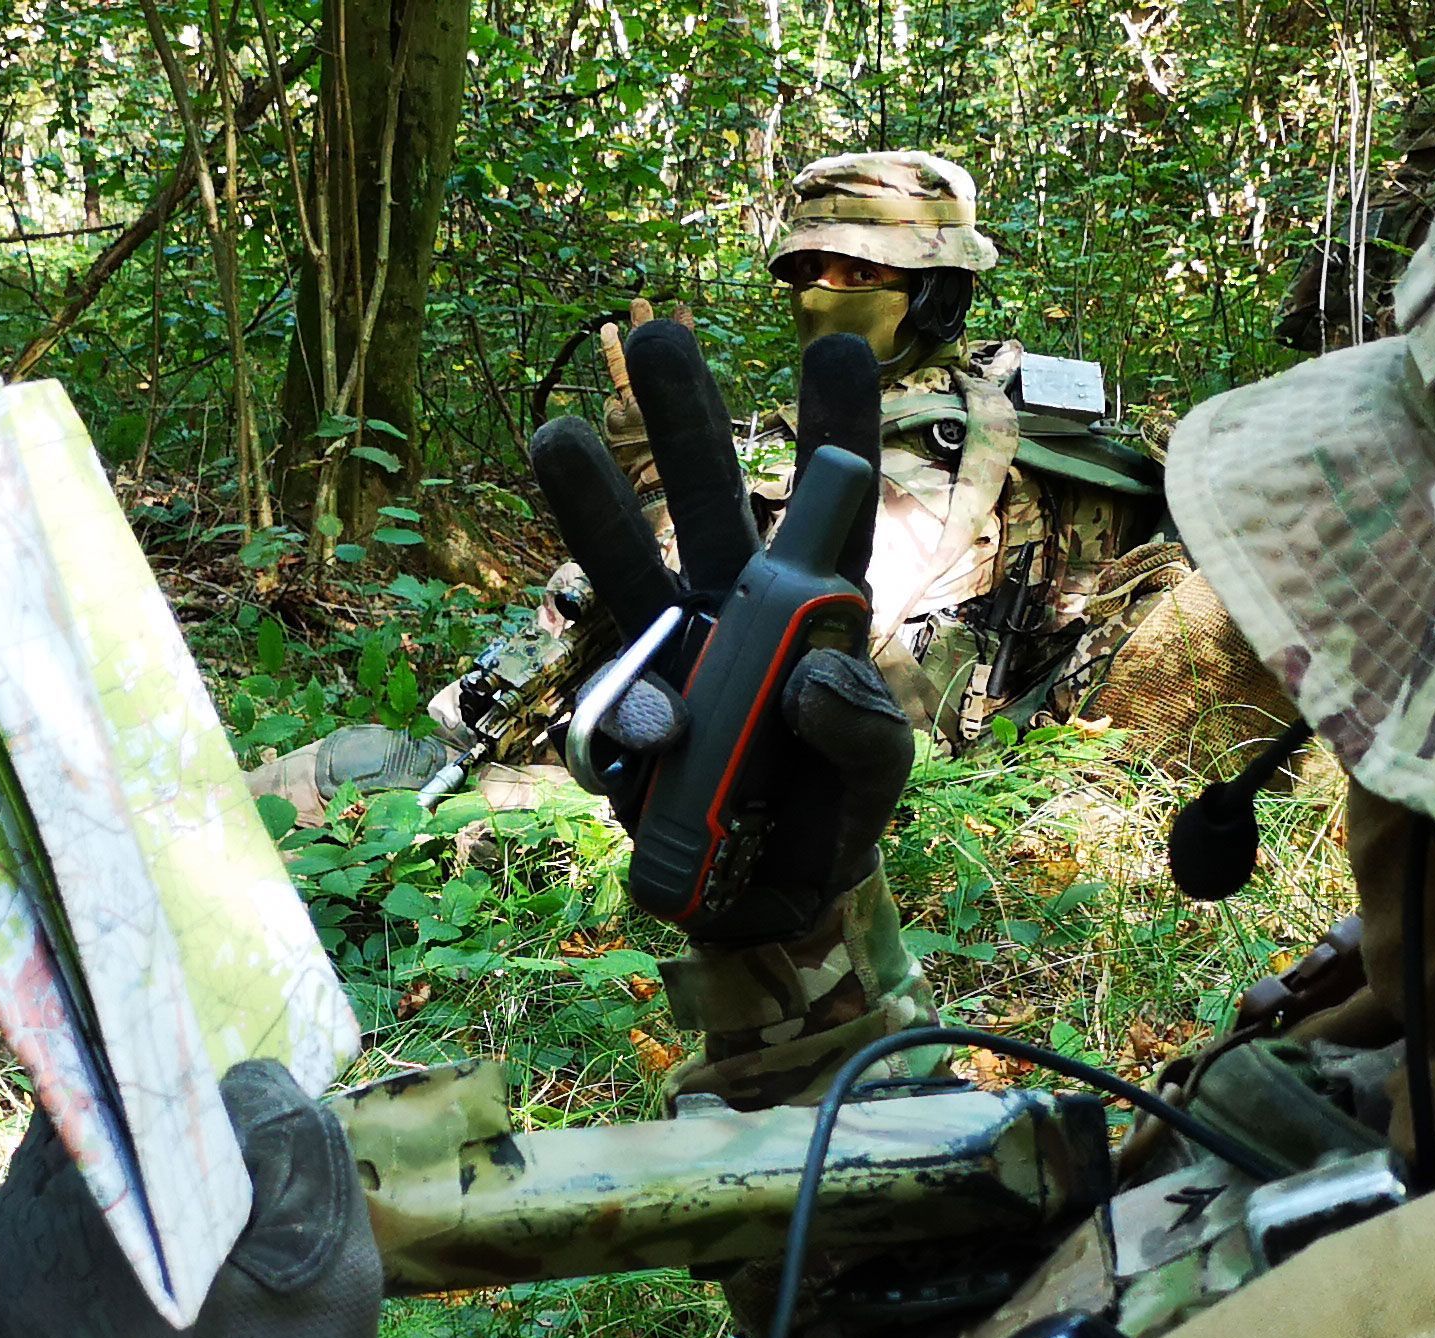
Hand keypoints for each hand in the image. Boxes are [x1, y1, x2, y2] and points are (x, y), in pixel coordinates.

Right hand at [527, 323, 907, 949]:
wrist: (770, 908)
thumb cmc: (830, 820)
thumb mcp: (879, 781)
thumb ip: (864, 731)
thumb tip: (813, 676)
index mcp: (815, 611)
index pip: (831, 507)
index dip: (833, 429)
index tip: (836, 347)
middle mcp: (733, 614)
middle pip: (707, 501)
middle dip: (683, 419)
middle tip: (655, 332)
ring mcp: (671, 662)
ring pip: (627, 567)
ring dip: (593, 505)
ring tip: (555, 434)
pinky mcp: (626, 729)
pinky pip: (618, 705)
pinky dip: (634, 716)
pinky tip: (655, 737)